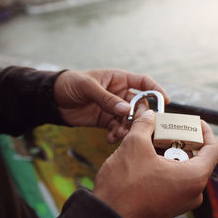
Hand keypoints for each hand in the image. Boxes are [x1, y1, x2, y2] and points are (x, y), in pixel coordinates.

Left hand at [54, 69, 168, 142]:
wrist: (51, 99)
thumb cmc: (69, 84)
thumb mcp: (88, 87)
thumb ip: (107, 99)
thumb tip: (127, 110)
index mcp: (119, 79)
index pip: (144, 83)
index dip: (156, 90)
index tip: (165, 101)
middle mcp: (120, 94)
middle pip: (139, 105)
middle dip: (139, 117)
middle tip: (134, 127)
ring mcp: (113, 108)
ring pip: (129, 120)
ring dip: (127, 129)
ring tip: (117, 135)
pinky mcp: (106, 120)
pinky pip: (117, 128)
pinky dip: (116, 135)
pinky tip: (109, 138)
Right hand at [92, 110, 217, 217]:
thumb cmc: (124, 188)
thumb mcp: (134, 146)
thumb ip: (145, 125)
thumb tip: (149, 115)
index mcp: (194, 177)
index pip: (213, 148)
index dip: (205, 130)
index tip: (194, 122)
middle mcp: (193, 192)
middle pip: (195, 157)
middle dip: (179, 139)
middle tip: (164, 128)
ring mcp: (181, 202)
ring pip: (182, 169)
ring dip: (168, 152)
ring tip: (150, 141)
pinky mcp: (169, 206)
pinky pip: (173, 181)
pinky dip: (163, 166)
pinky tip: (145, 158)